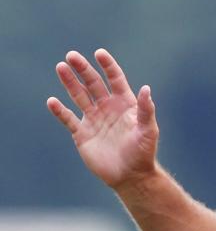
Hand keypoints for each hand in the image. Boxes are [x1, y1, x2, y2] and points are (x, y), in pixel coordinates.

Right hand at [47, 49, 158, 188]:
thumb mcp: (148, 131)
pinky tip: (52, 102)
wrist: (131, 177)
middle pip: (93, 83)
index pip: (114, 79)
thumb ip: (146, 110)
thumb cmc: (143, 154)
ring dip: (70, 82)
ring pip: (79, 95)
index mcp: (124, 103)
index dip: (107, 65)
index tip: (99, 54)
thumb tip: (146, 89)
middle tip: (71, 56)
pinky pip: (68, 119)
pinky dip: (60, 110)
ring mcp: (93, 119)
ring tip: (61, 67)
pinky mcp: (82, 134)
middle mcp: (107, 108)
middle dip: (82, 68)